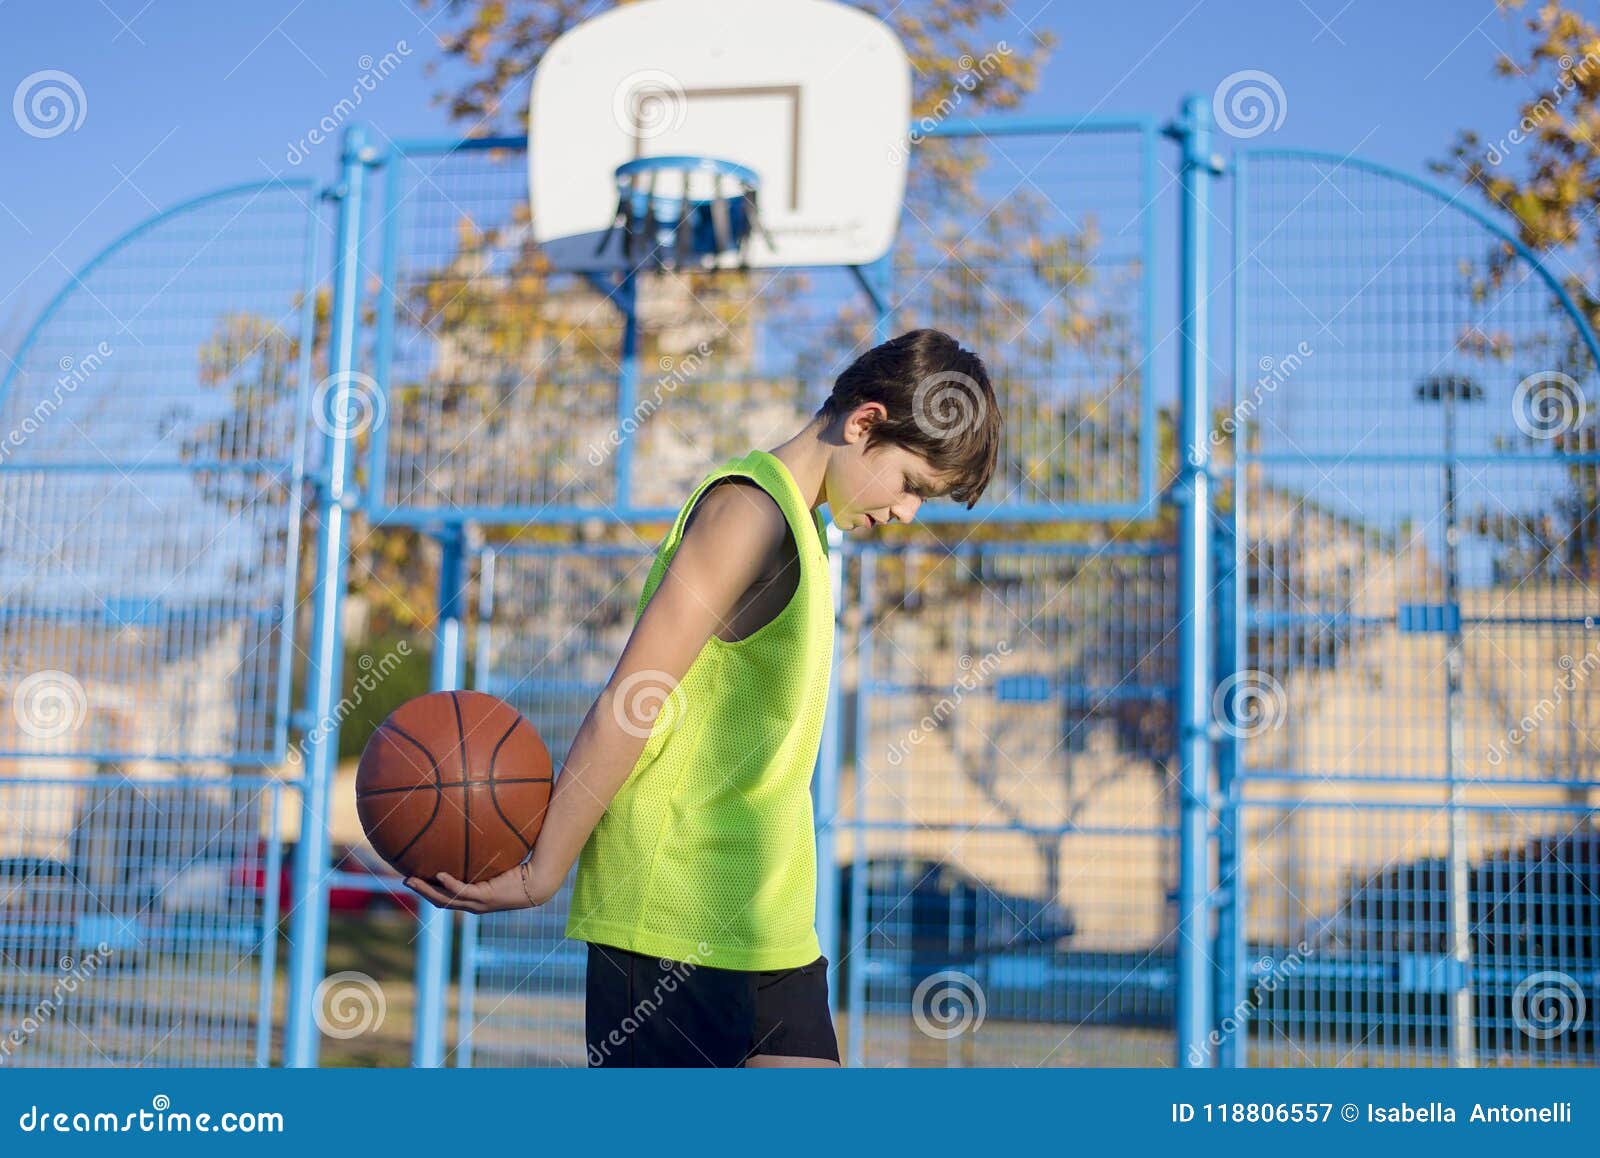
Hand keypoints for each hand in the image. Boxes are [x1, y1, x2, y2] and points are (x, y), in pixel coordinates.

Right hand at [404, 860, 546, 913]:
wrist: (539, 883)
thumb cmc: (522, 870)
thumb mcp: (498, 861)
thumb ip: (486, 849)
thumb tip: (481, 824)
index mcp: (474, 898)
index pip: (446, 896)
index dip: (429, 889)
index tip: (415, 878)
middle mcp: (473, 904)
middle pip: (440, 901)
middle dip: (421, 891)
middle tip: (404, 880)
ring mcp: (478, 904)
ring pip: (445, 899)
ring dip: (427, 890)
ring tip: (411, 880)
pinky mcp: (485, 898)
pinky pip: (462, 891)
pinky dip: (450, 885)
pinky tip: (438, 875)